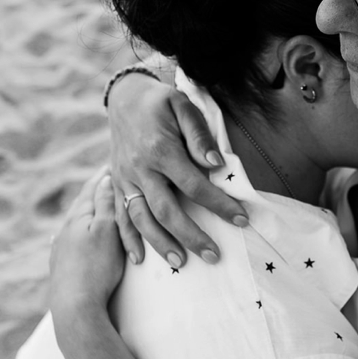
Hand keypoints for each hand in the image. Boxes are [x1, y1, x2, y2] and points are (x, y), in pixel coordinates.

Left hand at [49, 167, 123, 315]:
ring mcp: (61, 247)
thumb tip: (104, 179)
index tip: (114, 161)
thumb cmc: (96, 268)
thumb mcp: (107, 231)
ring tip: (92, 203)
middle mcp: (66, 228)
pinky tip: (64, 235)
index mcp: (79, 216)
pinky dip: (74, 233)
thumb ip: (106, 205)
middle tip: (105, 176)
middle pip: (82, 203)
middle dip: (95, 190)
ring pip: (75, 222)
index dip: (104, 174)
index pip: (92, 187)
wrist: (75, 306)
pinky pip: (69, 241)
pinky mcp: (61, 265)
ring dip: (86, 211)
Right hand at [107, 73, 247, 267]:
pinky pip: (118, 216)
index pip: (194, 185)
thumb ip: (199, 136)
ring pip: (140, 218)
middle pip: (166, 209)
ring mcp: (124, 179)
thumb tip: (216, 165)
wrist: (123, 96)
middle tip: (214, 255)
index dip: (219, 204)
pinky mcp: (115, 184)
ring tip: (180, 262)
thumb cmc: (159, 102)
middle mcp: (140, 168)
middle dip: (190, 235)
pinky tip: (139, 259)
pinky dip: (127, 239)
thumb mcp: (183, 106)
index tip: (241, 220)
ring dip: (160, 243)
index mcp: (160, 150)